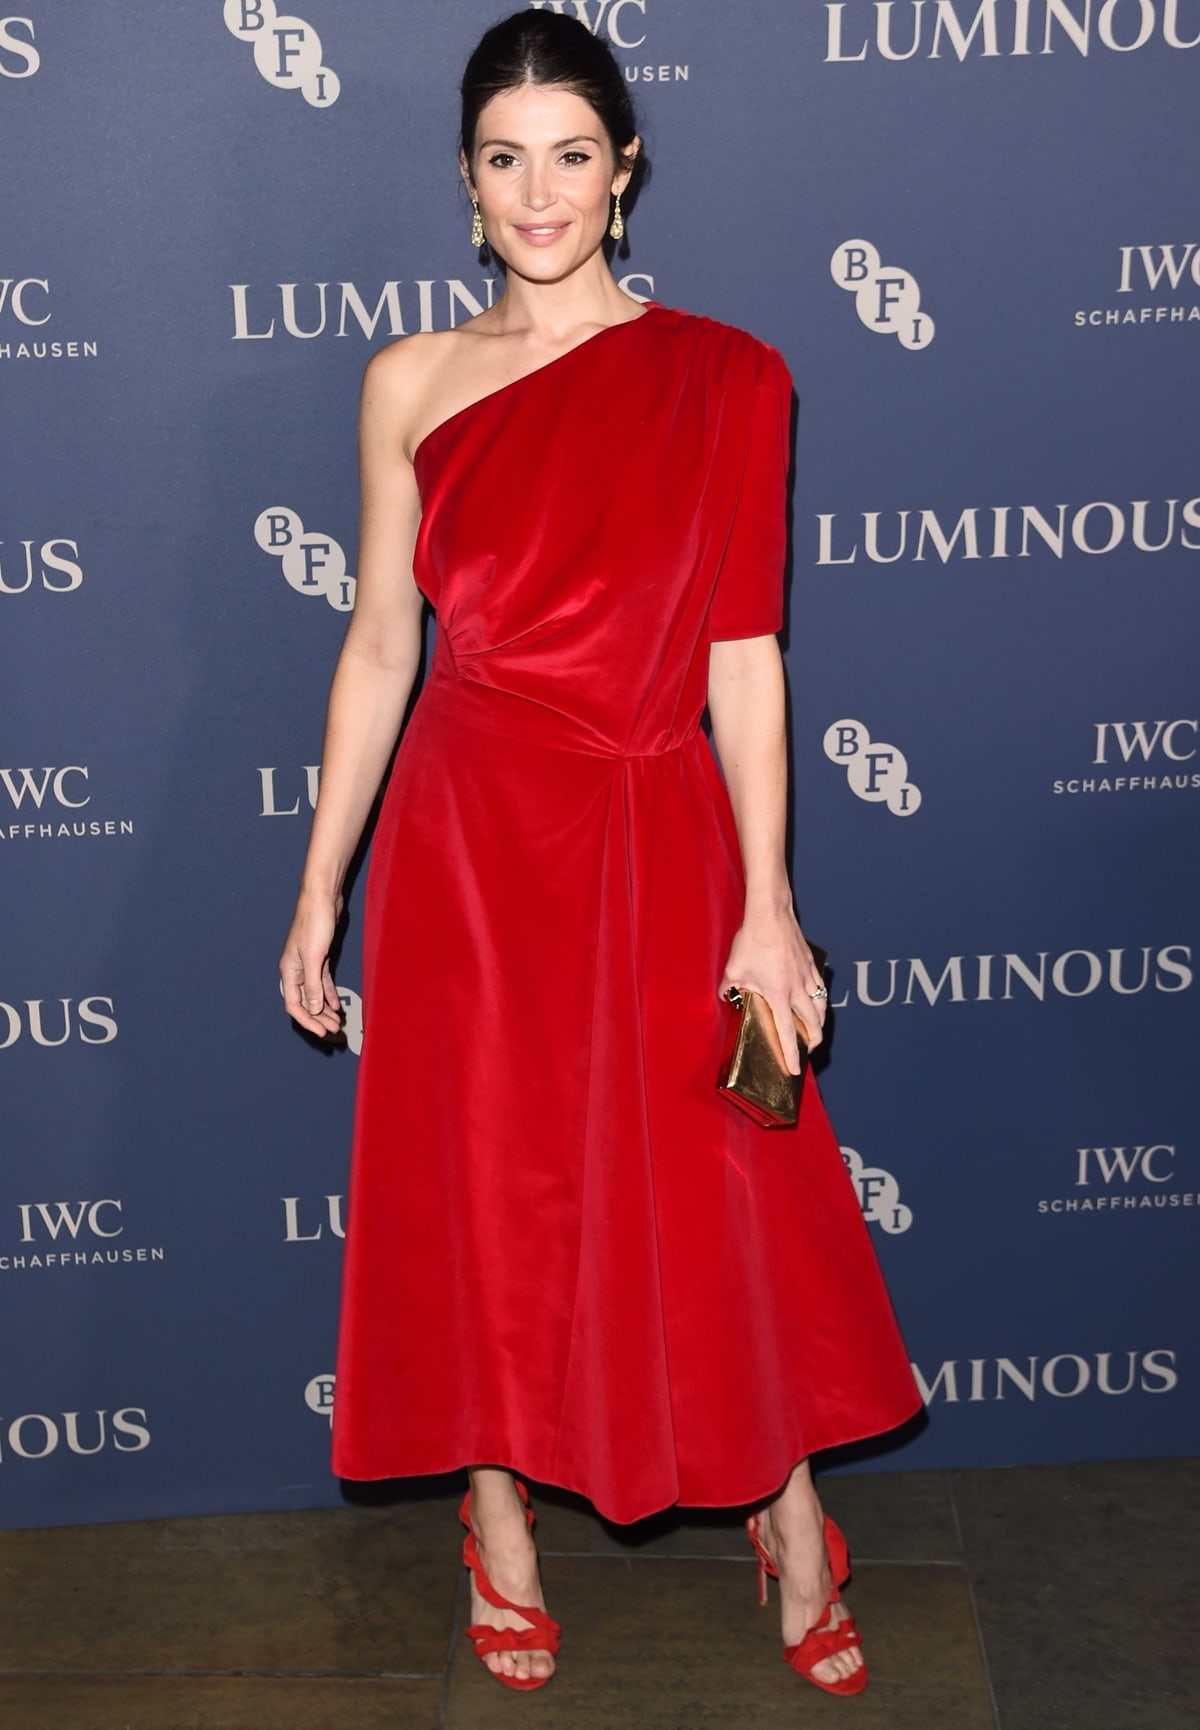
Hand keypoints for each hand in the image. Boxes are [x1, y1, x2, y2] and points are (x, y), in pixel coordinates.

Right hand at [279, 891, 344, 1037]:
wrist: (322, 898)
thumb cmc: (315, 923)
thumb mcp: (315, 957)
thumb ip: (313, 984)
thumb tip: (313, 1009)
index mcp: (289, 971)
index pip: (295, 1005)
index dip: (308, 1021)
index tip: (322, 1032)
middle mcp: (296, 970)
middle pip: (305, 1002)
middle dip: (319, 1018)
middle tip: (335, 1030)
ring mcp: (308, 964)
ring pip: (315, 993)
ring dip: (325, 1009)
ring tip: (337, 1021)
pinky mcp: (320, 957)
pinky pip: (322, 982)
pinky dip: (329, 994)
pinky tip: (336, 1004)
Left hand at [718, 907, 826, 1070]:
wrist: (770, 913)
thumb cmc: (752, 940)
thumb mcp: (733, 970)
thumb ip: (730, 989)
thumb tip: (728, 999)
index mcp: (778, 994)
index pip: (787, 1032)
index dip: (791, 1054)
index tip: (795, 1070)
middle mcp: (797, 989)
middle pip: (813, 1024)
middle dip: (812, 1042)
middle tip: (807, 1051)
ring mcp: (807, 976)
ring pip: (822, 1007)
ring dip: (820, 1023)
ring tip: (815, 1032)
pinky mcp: (811, 964)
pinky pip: (821, 989)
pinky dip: (822, 1002)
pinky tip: (817, 1003)